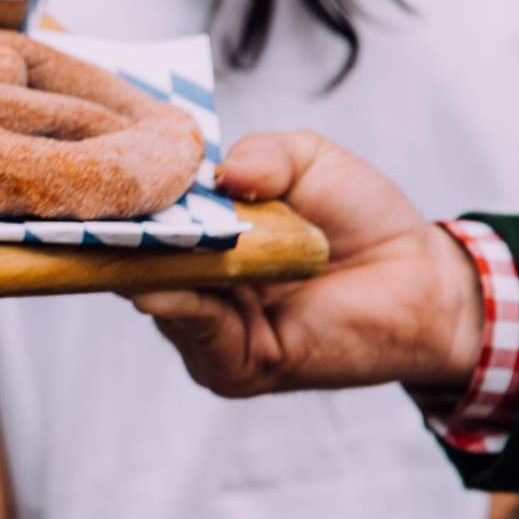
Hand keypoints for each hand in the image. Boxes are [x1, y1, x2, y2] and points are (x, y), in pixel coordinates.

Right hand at [126, 131, 483, 396]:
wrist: (423, 279)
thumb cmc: (363, 219)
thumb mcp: (308, 161)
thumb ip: (265, 152)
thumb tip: (221, 174)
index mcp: (201, 237)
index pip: (144, 221)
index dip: (122, 201)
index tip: (96, 177)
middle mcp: (196, 284)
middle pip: (137, 262)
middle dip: (121, 237)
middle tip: (99, 211)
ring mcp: (211, 328)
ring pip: (159, 299)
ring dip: (147, 272)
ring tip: (135, 245)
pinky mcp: (237, 365)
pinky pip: (197, 337)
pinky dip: (180, 311)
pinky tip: (166, 289)